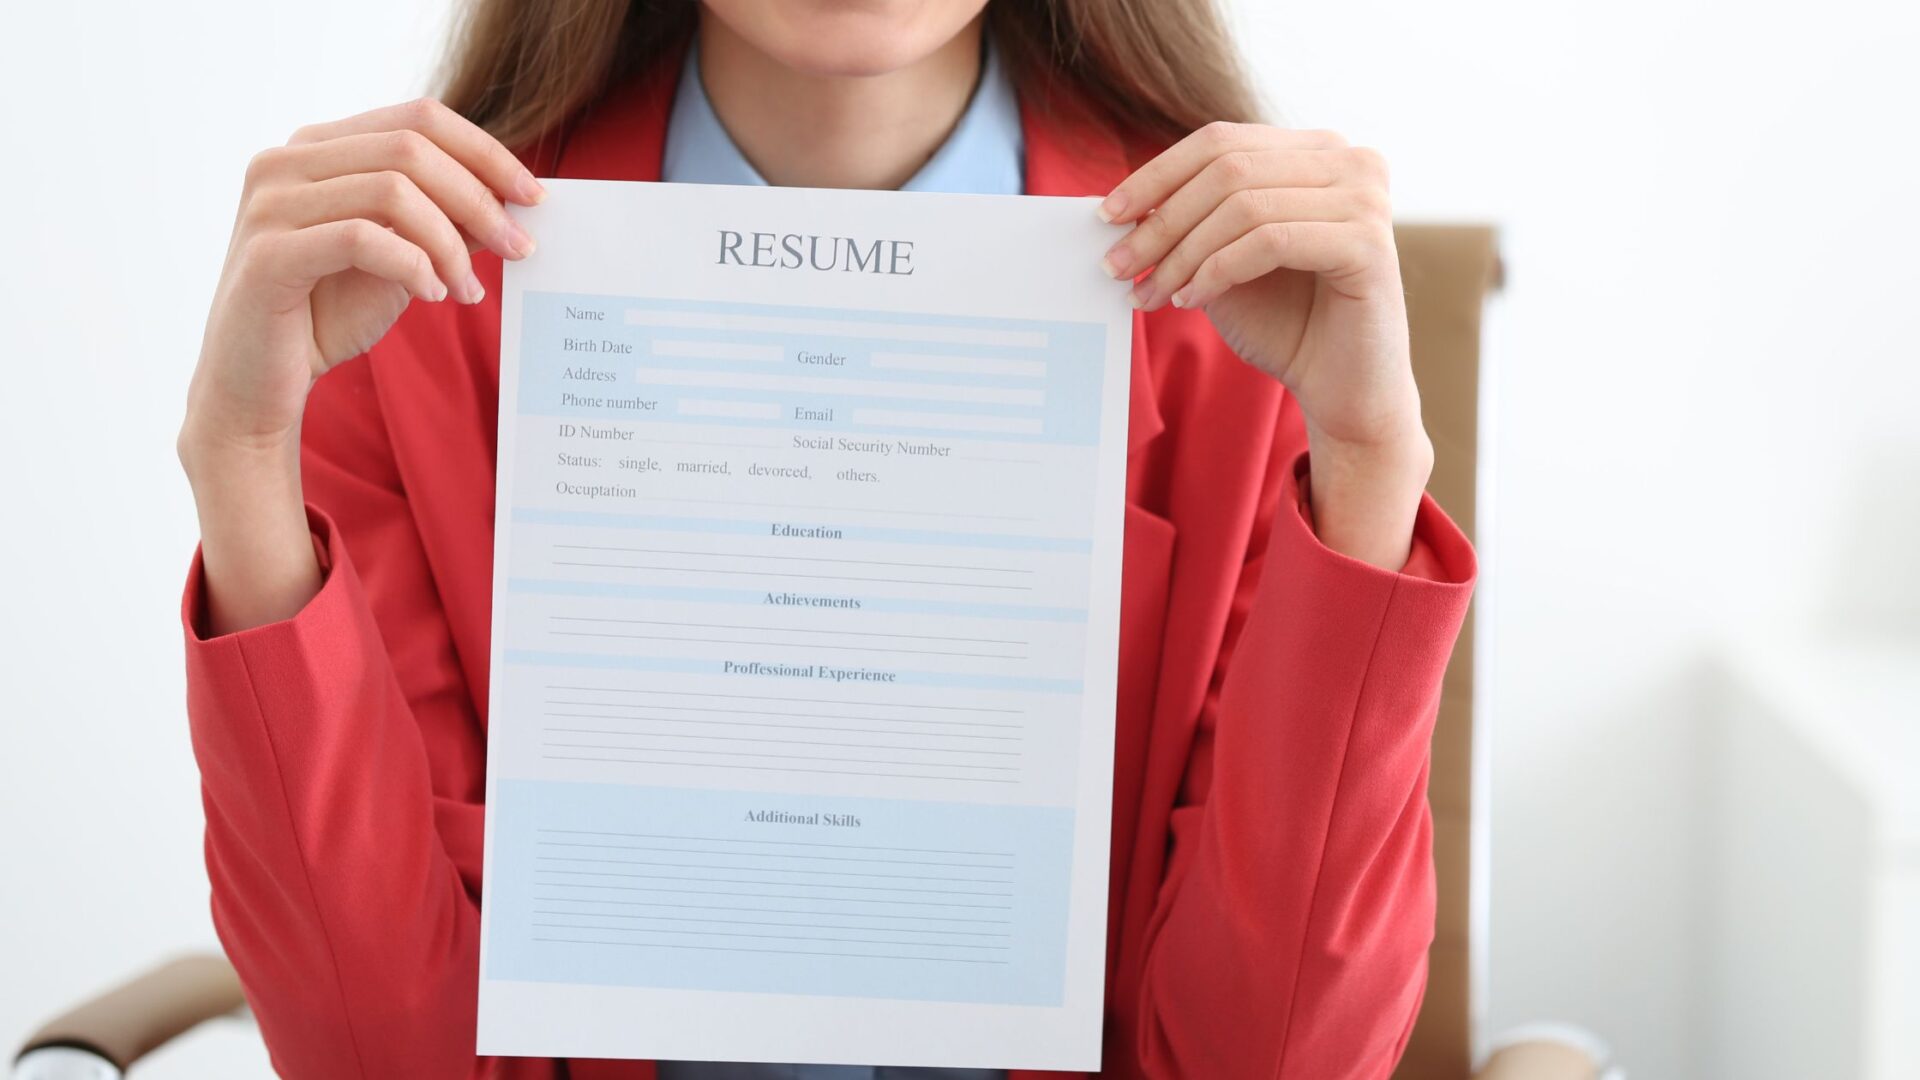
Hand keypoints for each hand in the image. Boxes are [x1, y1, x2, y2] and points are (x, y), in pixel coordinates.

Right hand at [181, 97, 542, 461]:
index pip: (418, 118)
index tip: (533, 196)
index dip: (485, 152)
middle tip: (521, 249)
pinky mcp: (267, 253)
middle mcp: (285, 161)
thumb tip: (511, 202)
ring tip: (468, 289)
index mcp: (318, 147)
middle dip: (479, 199)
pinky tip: (434, 296)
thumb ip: (443, 222)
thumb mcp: (401, 259)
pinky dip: (413, 265)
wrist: (256, 384)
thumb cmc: (325, 315)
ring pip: (392, 191)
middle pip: (412, 148)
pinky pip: (362, 239)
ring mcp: (269, 202)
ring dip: (450, 243)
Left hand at [1097, 122, 1430, 568]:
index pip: (1220, 140)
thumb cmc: (1287, 324)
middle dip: (1161, 220)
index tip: (1107, 215)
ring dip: (1183, 253)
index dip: (1156, 174)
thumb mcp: (1223, 260)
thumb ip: (1189, 222)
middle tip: (1117, 265)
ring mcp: (1365, 198)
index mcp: (1317, 150)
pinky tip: (1191, 300)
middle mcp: (1350, 160)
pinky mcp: (1368, 242)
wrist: (1344, 391)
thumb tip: (1123, 203)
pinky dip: (1218, 270)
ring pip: (1243, 204)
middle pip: (1227, 168)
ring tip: (1150, 294)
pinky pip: (1269, 241)